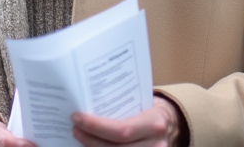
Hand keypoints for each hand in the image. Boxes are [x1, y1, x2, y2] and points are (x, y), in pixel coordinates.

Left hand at [71, 96, 188, 146]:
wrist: (168, 124)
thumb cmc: (149, 110)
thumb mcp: (142, 101)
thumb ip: (120, 105)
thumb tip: (87, 102)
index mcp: (154, 123)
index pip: (122, 130)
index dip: (96, 127)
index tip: (77, 117)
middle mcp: (155, 145)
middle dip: (90, 140)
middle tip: (75, 129)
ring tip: (80, 138)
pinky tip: (91, 146)